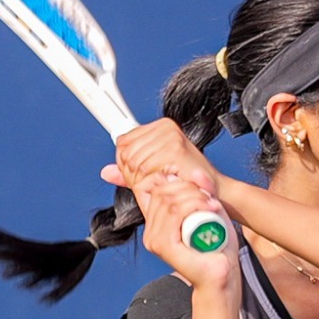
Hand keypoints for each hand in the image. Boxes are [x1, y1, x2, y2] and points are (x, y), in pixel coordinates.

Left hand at [101, 120, 220, 207]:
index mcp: (160, 127)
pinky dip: (150, 181)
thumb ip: (129, 171)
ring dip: (141, 179)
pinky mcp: (175, 149)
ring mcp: (171, 137)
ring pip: (133, 160)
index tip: (137, 175)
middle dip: (131, 173)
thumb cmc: (187, 182)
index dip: (124, 162)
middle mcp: (165, 128)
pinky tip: (163, 184)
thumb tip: (106, 172)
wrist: (213, 191)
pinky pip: (144, 167)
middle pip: (125, 151)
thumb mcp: (154, 173)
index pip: (123, 141)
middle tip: (149, 183)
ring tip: (158, 184)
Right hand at [136, 168, 236, 290]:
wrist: (220, 276)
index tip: (198, 185)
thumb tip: (198, 172)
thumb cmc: (216, 249)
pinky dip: (194, 205)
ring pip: (169, 200)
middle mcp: (151, 230)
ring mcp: (154, 238)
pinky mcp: (163, 245)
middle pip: (162, 190)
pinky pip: (174, 213)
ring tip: (213, 206)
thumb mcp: (209, 213)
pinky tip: (210, 209)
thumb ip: (202, 193)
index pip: (152, 187)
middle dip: (189, 187)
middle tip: (210, 198)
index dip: (173, 177)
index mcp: (157, 223)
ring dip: (195, 197)